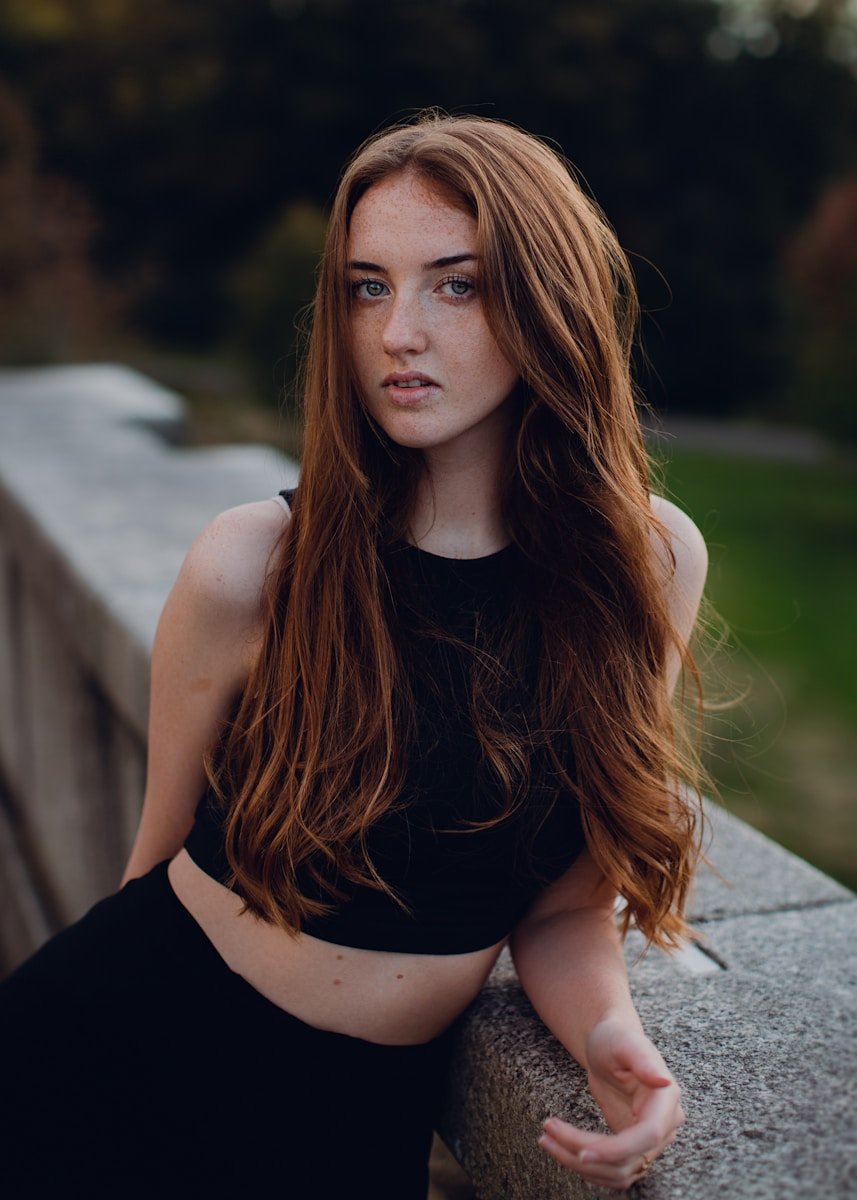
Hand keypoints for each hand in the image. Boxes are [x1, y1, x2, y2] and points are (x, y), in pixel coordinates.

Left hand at [537, 1018, 684, 1189]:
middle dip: (586, 1154)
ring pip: (618, 1171)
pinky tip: (561, 1148)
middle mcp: (664, 1127)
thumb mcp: (625, 1041)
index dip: (616, 1150)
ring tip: (547, 1140)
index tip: (582, 1153)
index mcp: (666, 1101)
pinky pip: (611, 1169)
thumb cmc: (616, 1038)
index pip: (646, 1136)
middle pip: (627, 1159)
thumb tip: (663, 1080)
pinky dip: (586, 1166)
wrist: (609, 1046)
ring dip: (581, 1165)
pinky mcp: (631, 1149)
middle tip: (547, 1136)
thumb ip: (643, 1059)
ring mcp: (648, 1142)